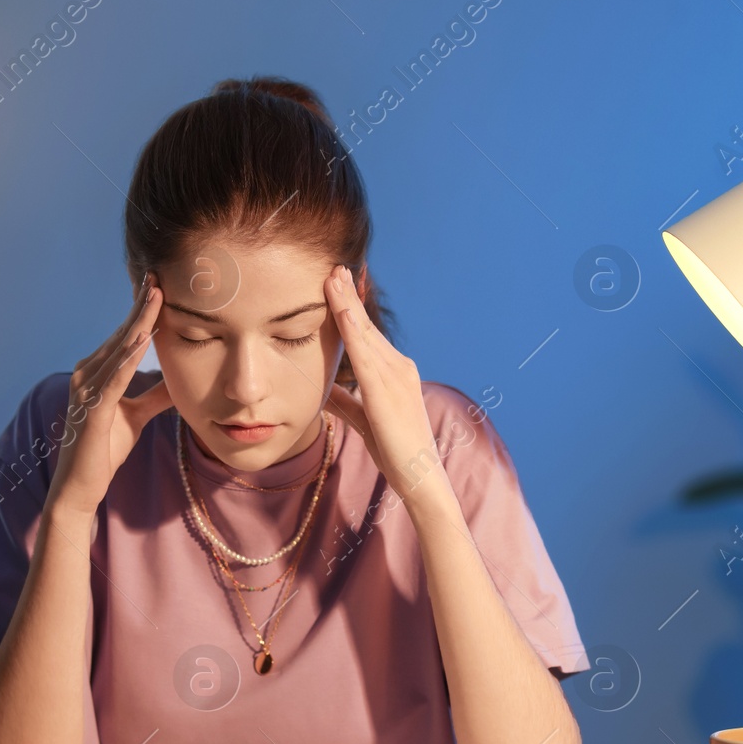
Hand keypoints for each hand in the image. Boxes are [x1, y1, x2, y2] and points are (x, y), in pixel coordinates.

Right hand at [46, 271, 173, 517]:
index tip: (161, 284)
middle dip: (141, 305)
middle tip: (158, 274)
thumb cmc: (105, 449)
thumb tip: (179, 379)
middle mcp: (87, 373)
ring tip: (156, 296)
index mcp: (97, 372)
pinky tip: (142, 339)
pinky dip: (128, 358)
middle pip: (121, 334)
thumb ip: (155, 395)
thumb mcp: (137, 415)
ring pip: (118, 350)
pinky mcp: (92, 410)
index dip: (142, 310)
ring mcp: (86, 390)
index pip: (125, 335)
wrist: (81, 485)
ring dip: (137, 322)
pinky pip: (113, 379)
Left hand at [320, 265, 446, 505]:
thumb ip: (345, 402)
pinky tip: (341, 311)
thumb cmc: (395, 451)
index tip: (338, 283)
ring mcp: (396, 377)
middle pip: (367, 326)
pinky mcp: (386, 392)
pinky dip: (352, 330)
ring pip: (365, 333)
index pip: (367, 334)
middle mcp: (399, 367)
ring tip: (333, 276)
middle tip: (335, 267)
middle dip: (350, 295)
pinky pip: (365, 355)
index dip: (353, 307)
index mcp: (394, 372)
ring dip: (348, 303)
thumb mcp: (364, 420)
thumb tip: (323, 391)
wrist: (419, 476)